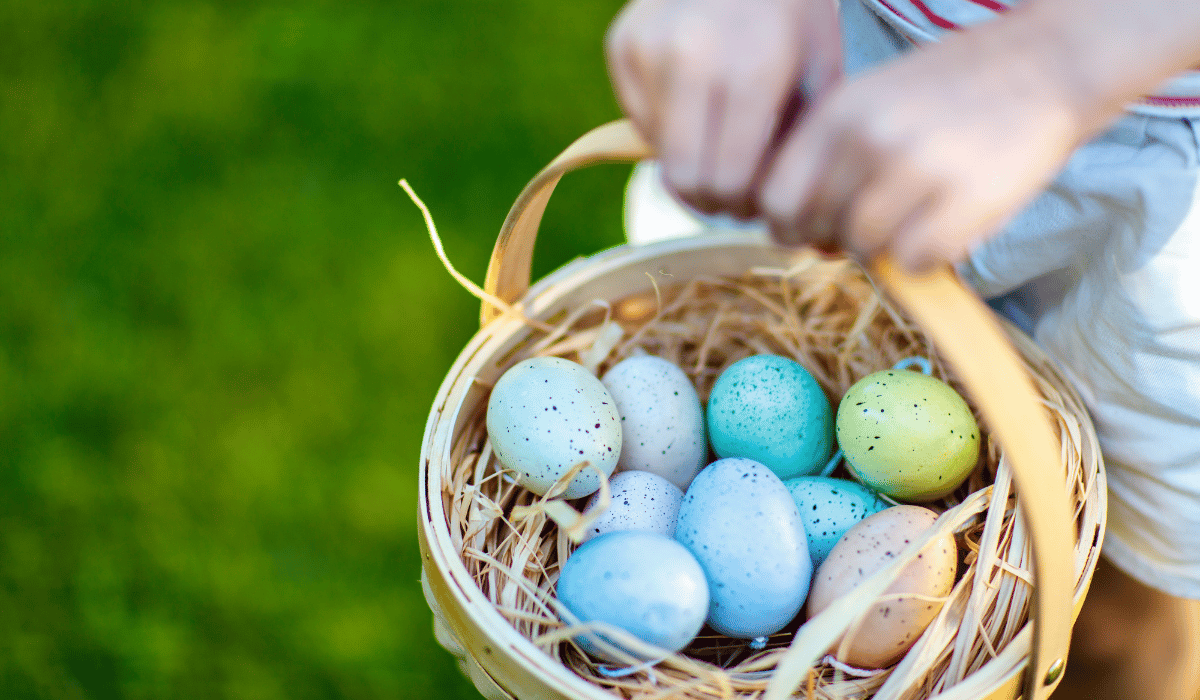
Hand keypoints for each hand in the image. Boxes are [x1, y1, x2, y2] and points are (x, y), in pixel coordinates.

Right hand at [606, 0, 841, 217]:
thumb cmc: (791, 11)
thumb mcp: (820, 69)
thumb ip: (797, 143)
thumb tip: (773, 211)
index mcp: (753, 69)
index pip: (728, 182)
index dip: (742, 205)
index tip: (754, 200)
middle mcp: (693, 57)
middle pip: (686, 180)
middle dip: (710, 197)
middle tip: (731, 191)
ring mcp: (649, 48)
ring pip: (659, 154)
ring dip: (687, 160)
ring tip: (716, 140)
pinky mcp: (622, 44)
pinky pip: (640, 120)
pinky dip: (666, 126)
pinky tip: (693, 101)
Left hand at [758, 23, 1087, 270]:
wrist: (1047, 62)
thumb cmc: (953, 92)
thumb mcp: (873, 100)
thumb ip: (829, 155)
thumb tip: (795, 228)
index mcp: (837, 110)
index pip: (774, 197)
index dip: (790, 224)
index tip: (815, 227)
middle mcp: (868, 137)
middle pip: (814, 230)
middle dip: (835, 240)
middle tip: (871, 228)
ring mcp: (917, 168)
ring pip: (864, 249)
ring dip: (884, 250)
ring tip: (914, 221)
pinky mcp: (966, 199)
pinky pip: (915, 262)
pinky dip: (926, 259)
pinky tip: (945, 228)